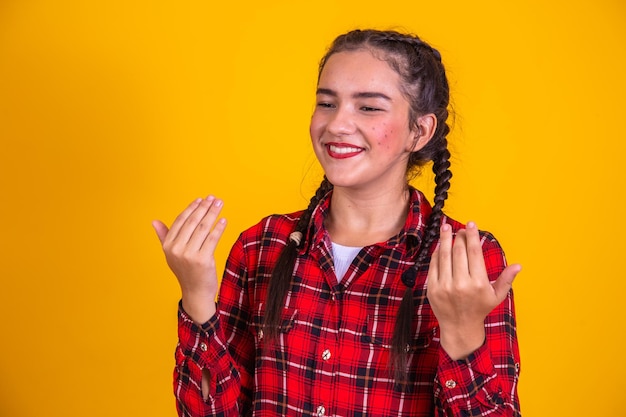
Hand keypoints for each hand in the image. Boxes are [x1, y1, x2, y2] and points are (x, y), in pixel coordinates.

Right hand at [152, 196, 226, 322]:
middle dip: (204, 207)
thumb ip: (164, 236)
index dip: (191, 208)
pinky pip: (212, 239)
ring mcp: (189, 255)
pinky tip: (223, 220)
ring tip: (219, 204)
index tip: (201, 199)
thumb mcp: (171, 254)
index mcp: (168, 246)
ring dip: (213, 213)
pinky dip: (219, 228)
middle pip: (193, 222)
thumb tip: (154, 221)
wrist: (195, 292)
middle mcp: (176, 249)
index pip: (180, 221)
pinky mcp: (203, 260)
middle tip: (214, 198)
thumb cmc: (186, 271)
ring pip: (203, 228)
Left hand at [426, 221, 520, 358]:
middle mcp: (461, 284)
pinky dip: (436, 253)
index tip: (471, 224)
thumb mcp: (496, 296)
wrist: (459, 327)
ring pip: (444, 256)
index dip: (472, 236)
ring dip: (445, 239)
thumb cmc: (479, 309)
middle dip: (459, 236)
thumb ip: (506, 279)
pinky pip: (434, 265)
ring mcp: (444, 286)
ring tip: (446, 228)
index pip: (474, 253)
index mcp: (478, 283)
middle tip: (460, 228)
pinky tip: (440, 245)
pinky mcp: (432, 288)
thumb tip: (518, 265)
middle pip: (458, 251)